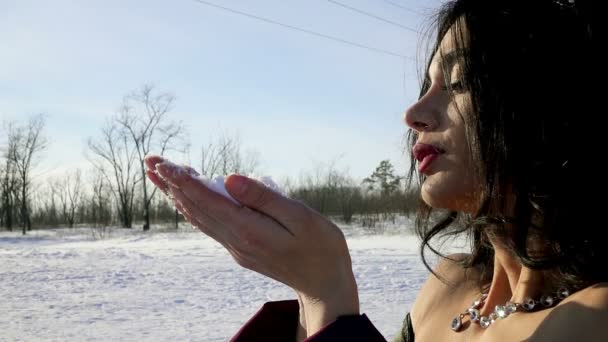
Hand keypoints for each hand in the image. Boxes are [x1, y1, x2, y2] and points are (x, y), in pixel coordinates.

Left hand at [144, 156, 359, 336]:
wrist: (325, 283)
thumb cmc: (321, 246)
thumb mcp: (301, 217)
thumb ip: (264, 198)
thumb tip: (229, 179)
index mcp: (250, 231)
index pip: (208, 201)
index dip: (184, 181)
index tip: (163, 163)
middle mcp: (237, 241)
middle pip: (196, 208)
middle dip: (171, 184)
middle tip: (149, 161)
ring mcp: (237, 248)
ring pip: (199, 218)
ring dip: (177, 195)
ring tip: (159, 176)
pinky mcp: (242, 250)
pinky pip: (210, 226)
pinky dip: (194, 209)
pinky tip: (187, 200)